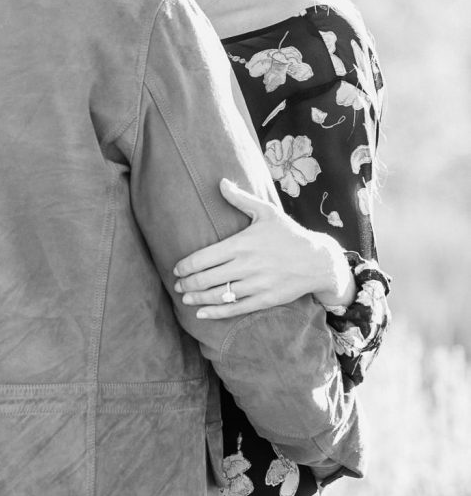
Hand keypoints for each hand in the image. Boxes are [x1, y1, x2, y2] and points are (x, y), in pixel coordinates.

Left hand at [173, 178, 355, 318]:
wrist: (317, 260)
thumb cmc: (288, 234)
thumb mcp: (266, 212)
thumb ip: (240, 199)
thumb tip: (220, 182)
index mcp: (242, 244)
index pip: (204, 257)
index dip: (186, 265)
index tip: (177, 268)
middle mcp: (246, 265)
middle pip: (207, 278)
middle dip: (187, 283)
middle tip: (177, 284)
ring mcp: (256, 284)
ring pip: (218, 295)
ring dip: (197, 298)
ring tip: (184, 297)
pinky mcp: (264, 300)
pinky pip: (235, 308)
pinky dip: (216, 312)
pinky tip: (202, 313)